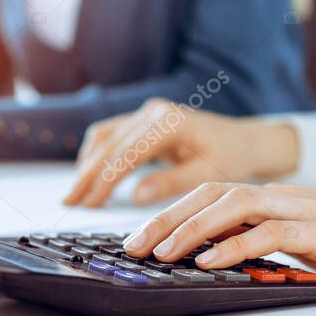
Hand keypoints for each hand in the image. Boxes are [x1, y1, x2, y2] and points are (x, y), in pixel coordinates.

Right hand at [64, 98, 298, 207]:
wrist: (245, 140)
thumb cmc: (231, 158)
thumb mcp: (208, 175)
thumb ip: (172, 183)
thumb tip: (136, 195)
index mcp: (169, 123)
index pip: (127, 152)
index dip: (105, 179)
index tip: (91, 203)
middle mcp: (153, 112)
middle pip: (109, 144)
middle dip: (87, 175)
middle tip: (70, 202)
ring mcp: (147, 113)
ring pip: (105, 137)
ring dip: (87, 164)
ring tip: (75, 194)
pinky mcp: (144, 120)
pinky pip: (112, 135)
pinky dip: (97, 155)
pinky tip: (89, 176)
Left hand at [122, 182, 315, 289]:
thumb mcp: (305, 244)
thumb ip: (266, 246)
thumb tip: (221, 261)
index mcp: (276, 198)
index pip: (212, 196)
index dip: (172, 212)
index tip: (141, 238)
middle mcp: (283, 196)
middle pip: (211, 195)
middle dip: (166, 219)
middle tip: (132, 247)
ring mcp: (302, 209)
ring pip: (233, 207)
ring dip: (190, 230)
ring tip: (160, 254)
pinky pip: (269, 232)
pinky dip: (234, 245)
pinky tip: (208, 261)